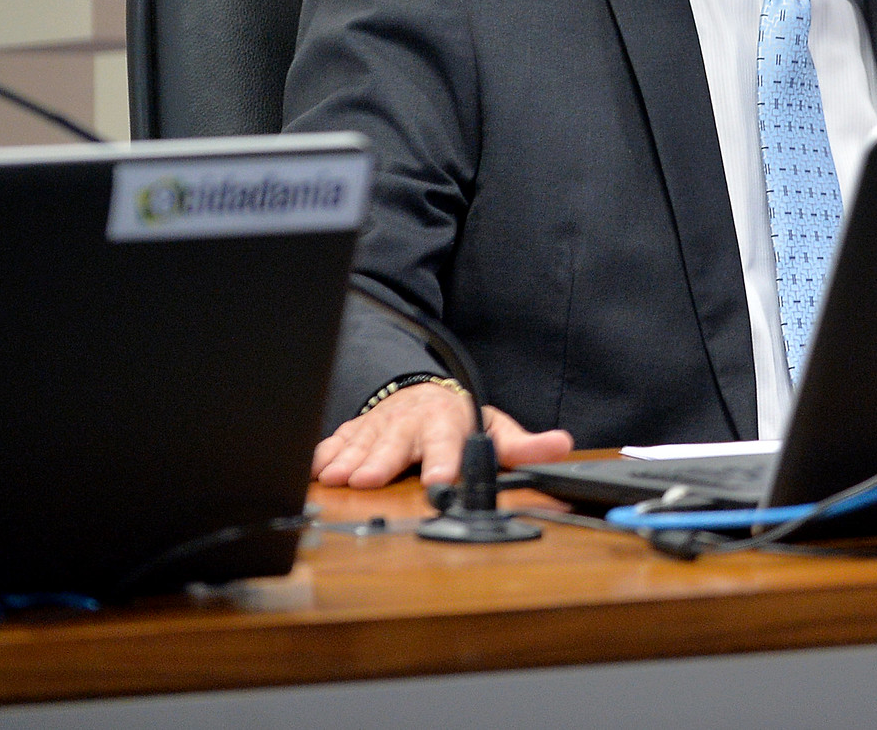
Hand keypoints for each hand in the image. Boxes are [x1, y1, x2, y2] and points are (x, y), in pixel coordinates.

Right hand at [311, 384, 573, 488]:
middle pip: (395, 444)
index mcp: (447, 421)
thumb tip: (561, 445)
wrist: (422, 394)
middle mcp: (411, 422)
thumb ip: (524, 446)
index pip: (448, 441)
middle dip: (380, 462)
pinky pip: (335, 441)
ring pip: (362, 443)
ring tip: (336, 478)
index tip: (438, 478)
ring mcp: (379, 426)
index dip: (442, 460)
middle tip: (367, 480)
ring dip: (348, 461)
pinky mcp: (354, 431)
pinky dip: (324, 455)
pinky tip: (315, 470)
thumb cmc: (458, 419)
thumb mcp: (494, 427)